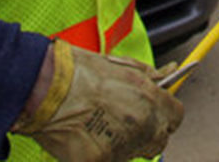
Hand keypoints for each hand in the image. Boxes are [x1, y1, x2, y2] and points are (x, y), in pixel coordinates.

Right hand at [14, 40, 182, 161]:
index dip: (163, 114)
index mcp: (149, 98)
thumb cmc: (79, 71)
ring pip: (132, 153)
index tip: (152, 113)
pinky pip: (107, 161)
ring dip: (122, 144)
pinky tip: (83, 135)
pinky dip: (97, 152)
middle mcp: (140, 124)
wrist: (42, 85)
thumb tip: (172, 72)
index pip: (176, 117)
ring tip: (96, 123)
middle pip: (158, 141)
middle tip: (122, 121)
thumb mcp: (122, 65)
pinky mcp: (97, 160)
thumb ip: (150, 75)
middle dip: (146, 133)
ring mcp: (120, 145)